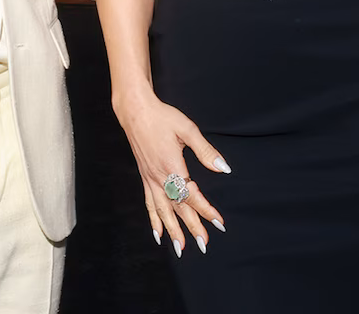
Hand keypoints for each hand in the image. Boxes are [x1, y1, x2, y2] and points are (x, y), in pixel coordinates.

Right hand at [114, 89, 229, 256]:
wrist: (135, 111)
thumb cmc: (161, 117)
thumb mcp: (187, 129)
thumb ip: (205, 150)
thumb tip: (223, 167)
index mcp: (171, 166)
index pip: (191, 195)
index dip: (206, 210)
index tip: (219, 222)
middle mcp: (159, 177)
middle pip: (178, 207)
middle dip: (192, 227)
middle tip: (204, 244)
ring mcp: (150, 178)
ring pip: (162, 210)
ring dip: (173, 230)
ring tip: (181, 248)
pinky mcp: (144, 177)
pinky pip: (149, 204)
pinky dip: (154, 220)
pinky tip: (158, 233)